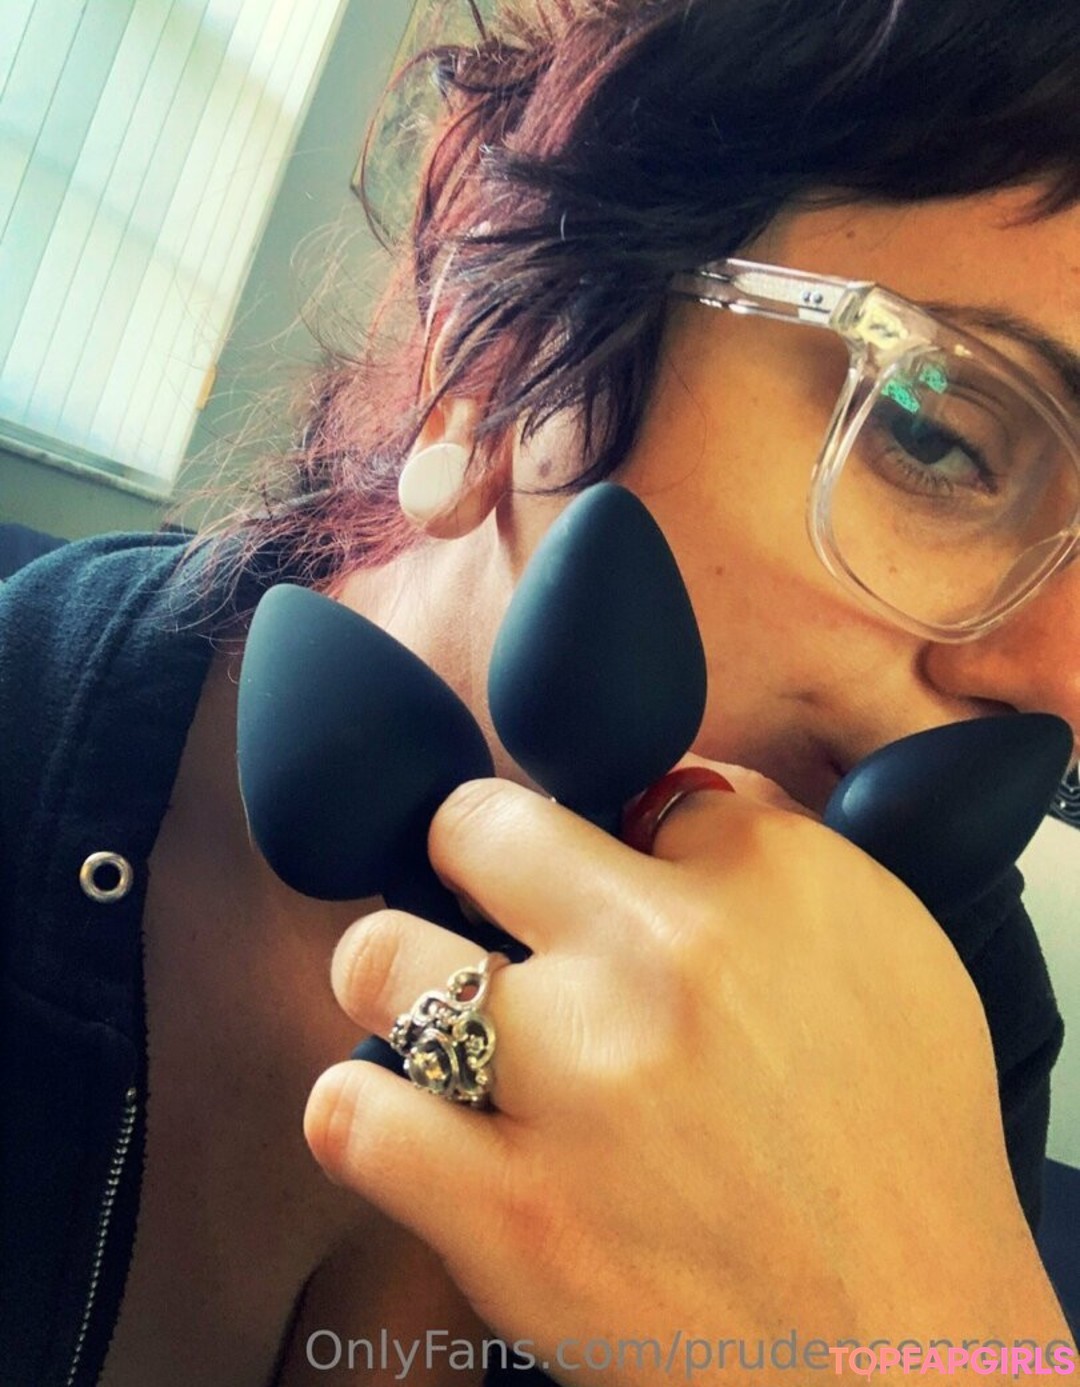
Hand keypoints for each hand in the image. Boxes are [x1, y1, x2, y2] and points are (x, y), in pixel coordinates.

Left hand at [304, 766, 1068, 1382]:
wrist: (914, 1351)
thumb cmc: (906, 1149)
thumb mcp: (896, 952)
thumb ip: (779, 849)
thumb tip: (667, 800)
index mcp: (762, 888)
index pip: (631, 786)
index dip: (618, 837)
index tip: (617, 883)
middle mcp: (658, 966)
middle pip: (472, 826)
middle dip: (473, 854)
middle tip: (489, 907)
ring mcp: (572, 1089)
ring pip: (380, 958)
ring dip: (397, 977)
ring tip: (440, 1014)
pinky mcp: (511, 1217)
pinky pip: (353, 1114)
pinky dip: (366, 1110)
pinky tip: (415, 1119)